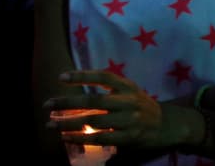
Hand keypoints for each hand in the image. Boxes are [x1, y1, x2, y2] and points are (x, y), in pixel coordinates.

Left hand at [45, 70, 169, 148]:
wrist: (167, 125)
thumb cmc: (142, 107)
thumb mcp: (131, 92)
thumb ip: (110, 91)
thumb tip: (77, 95)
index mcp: (128, 87)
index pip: (104, 77)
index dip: (82, 76)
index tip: (61, 77)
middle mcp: (129, 101)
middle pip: (94, 101)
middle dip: (67, 103)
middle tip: (47, 105)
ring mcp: (129, 120)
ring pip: (93, 122)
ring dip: (68, 124)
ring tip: (50, 124)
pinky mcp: (129, 138)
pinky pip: (99, 138)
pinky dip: (80, 138)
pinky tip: (66, 137)